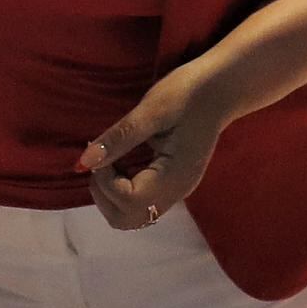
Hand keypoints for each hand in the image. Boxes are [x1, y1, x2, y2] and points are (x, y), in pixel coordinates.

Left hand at [82, 71, 228, 228]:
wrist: (223, 87)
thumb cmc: (190, 92)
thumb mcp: (152, 109)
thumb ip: (119, 138)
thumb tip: (83, 163)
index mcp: (174, 176)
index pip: (128, 200)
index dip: (105, 180)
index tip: (103, 149)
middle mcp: (176, 192)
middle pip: (126, 219)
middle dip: (104, 194)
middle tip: (105, 160)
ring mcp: (176, 191)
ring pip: (131, 215)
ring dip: (112, 194)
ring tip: (115, 160)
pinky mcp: (173, 184)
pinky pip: (140, 202)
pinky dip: (123, 189)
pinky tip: (126, 162)